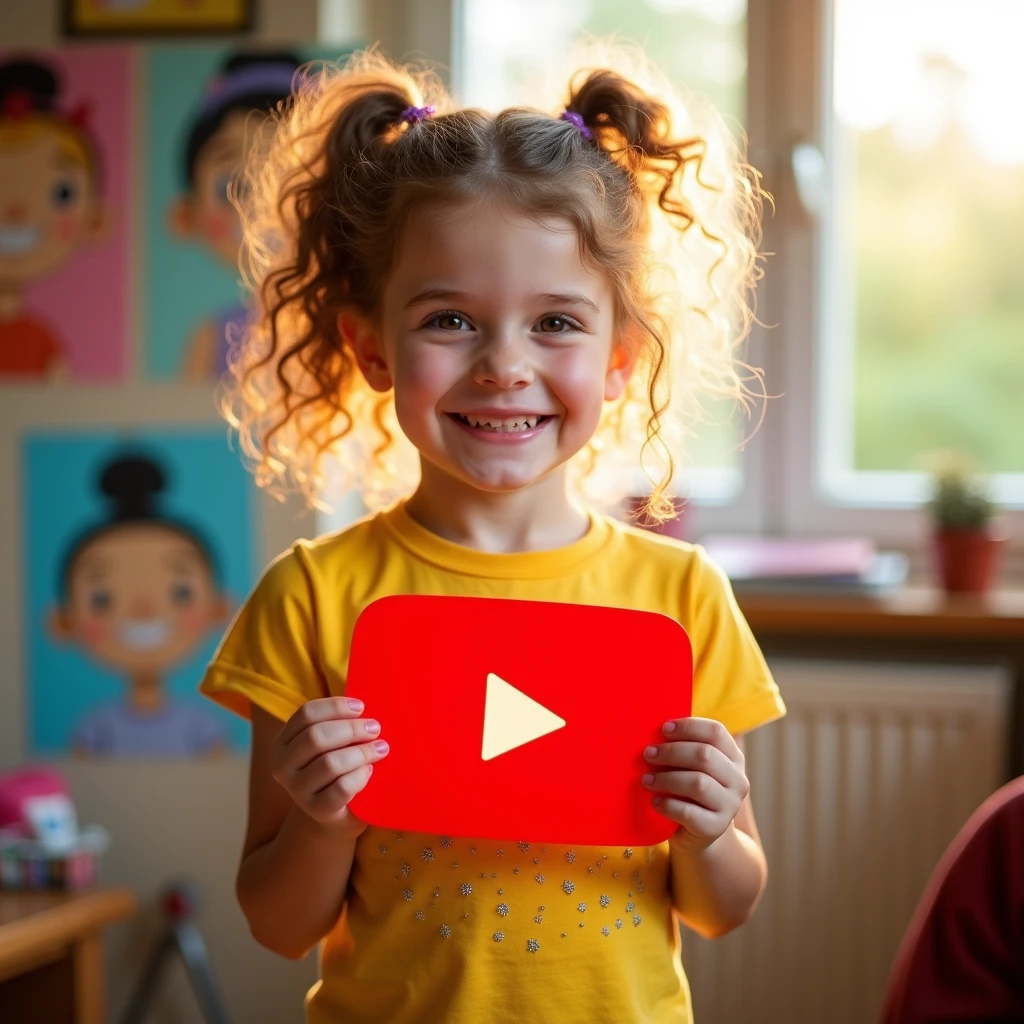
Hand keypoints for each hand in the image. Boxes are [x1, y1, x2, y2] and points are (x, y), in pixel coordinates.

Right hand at [271, 697, 388, 830]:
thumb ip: (340, 723)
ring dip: (361, 752)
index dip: (335, 707)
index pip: (306, 714)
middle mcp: (283, 766)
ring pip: (330, 763)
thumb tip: (364, 705)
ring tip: (380, 749)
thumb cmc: (337, 769)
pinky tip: (370, 771)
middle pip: (316, 737)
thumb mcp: (332, 744)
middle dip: (352, 729)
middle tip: (375, 729)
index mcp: (283, 743)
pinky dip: (360, 776)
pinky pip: (342, 788)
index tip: (361, 707)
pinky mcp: (317, 810)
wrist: (336, 813)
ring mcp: (297, 791)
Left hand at [642, 717, 748, 854]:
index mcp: (733, 757)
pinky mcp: (716, 828)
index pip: (716, 732)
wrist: (699, 835)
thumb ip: (683, 749)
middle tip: (648, 754)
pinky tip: (654, 802)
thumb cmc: (689, 792)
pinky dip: (667, 805)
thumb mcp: (691, 768)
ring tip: (646, 780)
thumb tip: (654, 733)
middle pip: (705, 755)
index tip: (664, 729)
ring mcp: (730, 806)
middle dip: (672, 752)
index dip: (689, 727)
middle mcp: (738, 780)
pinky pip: (688, 812)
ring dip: (666, 779)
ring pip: (698, 783)